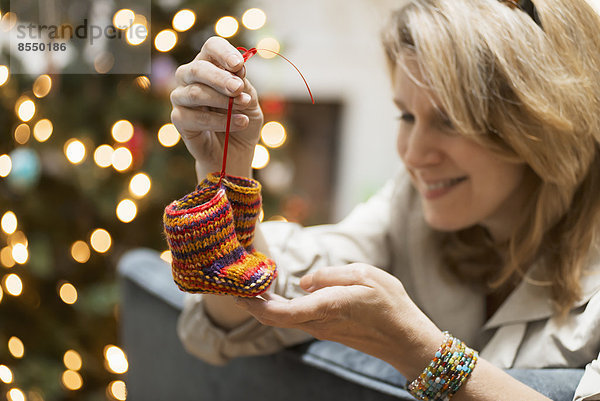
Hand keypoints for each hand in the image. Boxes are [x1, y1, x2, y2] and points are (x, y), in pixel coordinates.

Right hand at [170, 36, 263, 178]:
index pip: (211, 47)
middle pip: (198, 68)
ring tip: (243, 107)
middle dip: (220, 78)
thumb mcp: (250, 100)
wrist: (236, 151)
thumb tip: (236, 71)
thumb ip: (243, 85)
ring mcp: (181, 97)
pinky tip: (239, 122)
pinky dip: (220, 121)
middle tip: (238, 89)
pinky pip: (195, 117)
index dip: (223, 53)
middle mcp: (191, 77)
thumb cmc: (242, 120)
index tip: (239, 65)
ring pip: (195, 93)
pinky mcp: (178, 119)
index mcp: (210, 65)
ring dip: (222, 101)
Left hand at [235, 263, 443, 378]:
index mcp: (324, 307)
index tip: (235, 289)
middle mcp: (317, 322)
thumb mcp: (365, 275)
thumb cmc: (390, 305)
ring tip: (252, 283)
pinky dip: (281, 307)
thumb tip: (304, 281)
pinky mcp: (327, 330)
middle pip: (274, 316)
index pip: (277, 312)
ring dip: (265, 304)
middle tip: (235, 282)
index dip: (252, 303)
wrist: (406, 340)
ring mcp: (321, 329)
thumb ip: (330, 275)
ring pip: (284, 318)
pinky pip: (297, 318)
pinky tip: (277, 295)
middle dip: (251, 302)